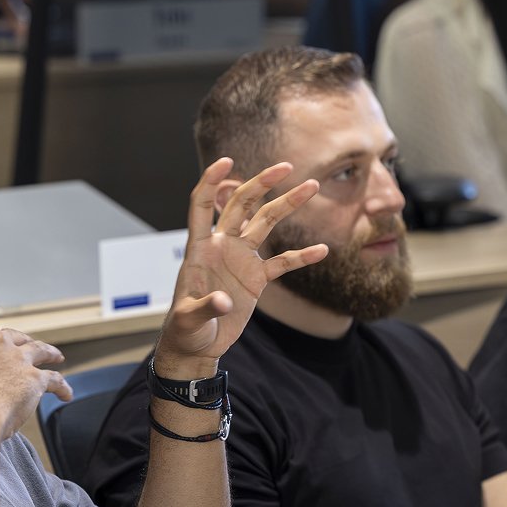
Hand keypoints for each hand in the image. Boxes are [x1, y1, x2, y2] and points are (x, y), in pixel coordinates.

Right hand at [0, 317, 69, 441]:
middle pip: (14, 335)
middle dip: (22, 339)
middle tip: (28, 344)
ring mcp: (18, 360)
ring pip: (39, 349)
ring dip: (50, 351)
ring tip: (57, 356)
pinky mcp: (35, 379)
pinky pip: (55, 380)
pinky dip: (63, 387)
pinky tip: (67, 394)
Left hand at [154, 158, 326, 374]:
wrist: (197, 346)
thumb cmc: (184, 331)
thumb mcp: (188, 320)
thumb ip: (205, 308)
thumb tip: (225, 302)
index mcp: (199, 249)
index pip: (203, 206)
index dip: (212, 182)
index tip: (226, 160)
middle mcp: (222, 247)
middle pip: (242, 205)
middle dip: (262, 184)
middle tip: (287, 166)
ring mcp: (241, 259)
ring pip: (266, 224)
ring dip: (288, 205)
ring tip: (312, 186)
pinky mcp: (256, 279)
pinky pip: (282, 263)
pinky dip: (301, 256)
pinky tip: (322, 250)